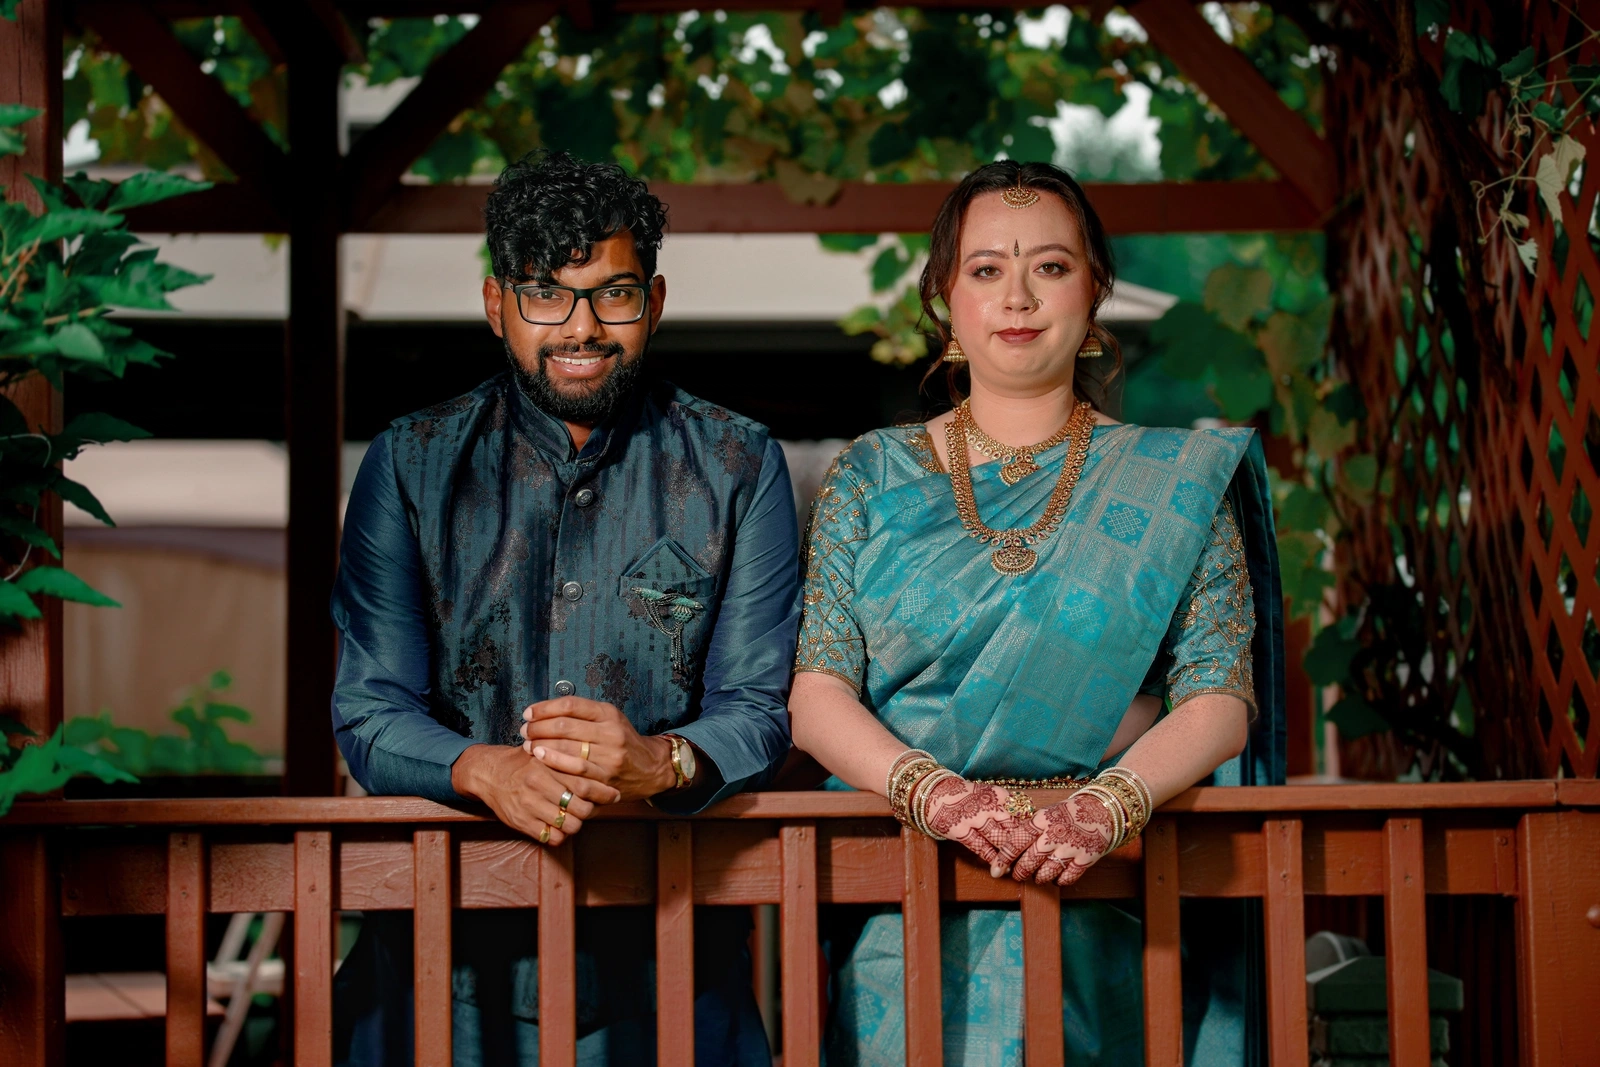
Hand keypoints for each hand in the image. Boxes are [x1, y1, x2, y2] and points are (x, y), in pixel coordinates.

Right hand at [450, 744, 617, 845]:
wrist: (490, 773)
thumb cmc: (524, 763)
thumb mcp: (545, 753)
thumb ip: (569, 758)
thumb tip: (603, 767)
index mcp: (548, 765)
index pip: (584, 782)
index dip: (603, 792)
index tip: (614, 794)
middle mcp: (539, 785)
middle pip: (580, 806)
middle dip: (593, 810)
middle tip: (595, 807)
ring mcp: (529, 805)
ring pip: (569, 825)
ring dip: (578, 823)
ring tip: (576, 816)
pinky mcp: (522, 822)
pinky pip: (552, 837)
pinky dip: (561, 834)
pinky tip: (560, 825)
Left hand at [520, 696, 675, 802]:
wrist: (651, 768)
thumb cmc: (622, 741)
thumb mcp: (608, 719)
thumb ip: (582, 714)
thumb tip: (543, 711)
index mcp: (609, 713)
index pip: (570, 705)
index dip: (544, 708)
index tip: (528, 714)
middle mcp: (611, 732)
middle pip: (565, 726)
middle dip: (538, 728)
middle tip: (525, 732)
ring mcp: (610, 756)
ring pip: (568, 748)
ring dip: (542, 746)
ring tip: (528, 746)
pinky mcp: (607, 777)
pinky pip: (576, 770)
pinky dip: (555, 764)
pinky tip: (542, 760)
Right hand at [920, 776, 1040, 875]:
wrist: (936, 793)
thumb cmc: (967, 796)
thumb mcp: (989, 793)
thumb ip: (1007, 806)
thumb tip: (1029, 821)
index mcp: (997, 795)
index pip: (1022, 814)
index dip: (1032, 830)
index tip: (1041, 843)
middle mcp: (988, 806)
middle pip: (1013, 828)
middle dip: (1025, 845)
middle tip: (1034, 860)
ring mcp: (974, 819)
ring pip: (999, 840)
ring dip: (1010, 856)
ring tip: (1020, 869)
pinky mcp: (960, 830)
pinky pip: (980, 847)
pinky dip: (991, 859)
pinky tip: (999, 868)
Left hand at [1010, 791, 1115, 885]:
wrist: (1100, 810)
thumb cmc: (1067, 814)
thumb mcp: (1046, 814)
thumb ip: (1030, 829)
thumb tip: (1008, 848)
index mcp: (1042, 820)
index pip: (1016, 841)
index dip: (1004, 858)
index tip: (996, 869)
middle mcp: (1054, 834)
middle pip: (1030, 861)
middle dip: (1020, 872)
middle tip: (1017, 875)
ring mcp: (1070, 847)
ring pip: (1047, 872)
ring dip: (1038, 878)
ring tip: (1036, 877)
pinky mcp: (1085, 858)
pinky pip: (1067, 878)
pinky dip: (1059, 881)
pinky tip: (1056, 878)